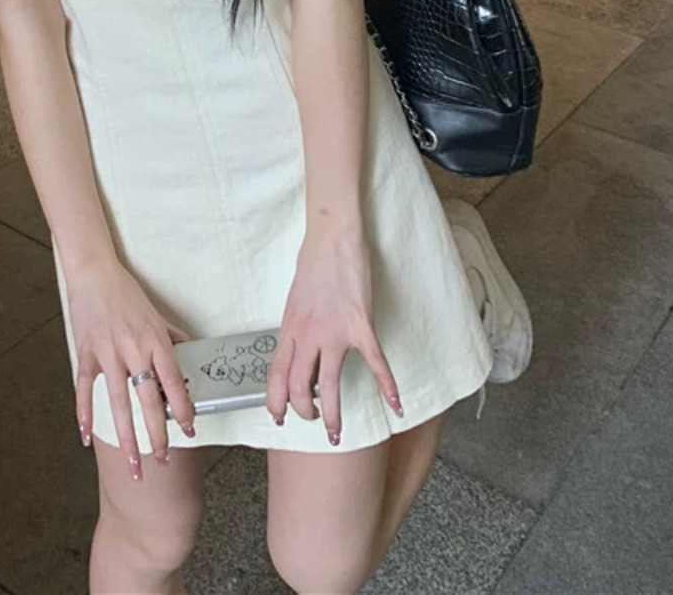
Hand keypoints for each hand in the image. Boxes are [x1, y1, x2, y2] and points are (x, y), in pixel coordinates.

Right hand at [65, 257, 196, 480]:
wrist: (94, 272)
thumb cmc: (126, 292)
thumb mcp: (156, 314)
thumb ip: (172, 337)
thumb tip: (190, 354)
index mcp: (154, 340)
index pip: (173, 381)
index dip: (182, 408)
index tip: (189, 429)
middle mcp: (133, 349)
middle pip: (147, 400)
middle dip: (157, 434)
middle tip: (163, 460)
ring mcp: (107, 353)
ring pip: (118, 402)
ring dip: (126, 437)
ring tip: (134, 464)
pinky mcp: (86, 353)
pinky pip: (84, 388)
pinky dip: (84, 413)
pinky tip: (86, 437)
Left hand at [266, 220, 403, 443]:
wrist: (333, 237)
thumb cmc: (313, 264)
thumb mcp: (295, 301)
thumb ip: (297, 330)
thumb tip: (300, 355)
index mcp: (290, 328)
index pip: (276, 375)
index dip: (275, 401)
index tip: (278, 418)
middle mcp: (308, 334)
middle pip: (299, 387)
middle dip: (304, 413)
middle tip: (314, 421)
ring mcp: (334, 332)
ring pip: (328, 385)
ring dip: (333, 415)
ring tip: (337, 434)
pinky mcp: (360, 325)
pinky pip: (375, 363)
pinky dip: (388, 387)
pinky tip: (397, 405)